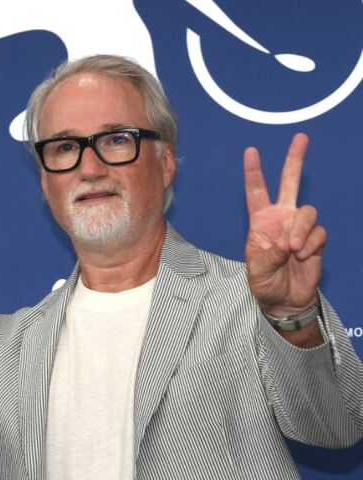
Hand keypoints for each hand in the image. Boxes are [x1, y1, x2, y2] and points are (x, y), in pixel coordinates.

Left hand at [244, 133, 326, 316]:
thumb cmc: (265, 281)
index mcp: (261, 221)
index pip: (256, 192)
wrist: (284, 299)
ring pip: (308, 211)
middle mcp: (281, 218)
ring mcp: (299, 227)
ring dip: (301, 230)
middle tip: (301, 137)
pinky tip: (303, 256)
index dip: (253, 172)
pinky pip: (319, 232)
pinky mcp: (315, 240)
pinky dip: (311, 243)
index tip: (250, 151)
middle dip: (295, 160)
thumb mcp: (257, 269)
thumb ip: (270, 253)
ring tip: (293, 249)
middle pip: (290, 183)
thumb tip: (287, 241)